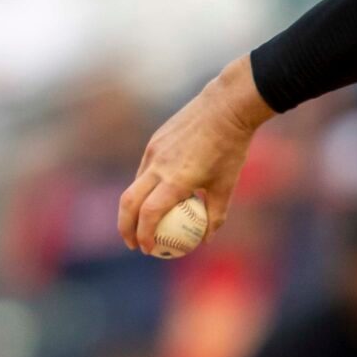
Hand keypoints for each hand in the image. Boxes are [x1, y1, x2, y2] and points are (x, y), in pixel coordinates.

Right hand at [118, 57, 272, 252]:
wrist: (225, 106)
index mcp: (176, 180)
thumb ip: (215, 215)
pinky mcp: (155, 141)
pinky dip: (144, 188)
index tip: (147, 249)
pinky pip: (144, 170)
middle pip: (129, 201)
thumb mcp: (226, 186)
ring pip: (135, 185)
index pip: (149, 214)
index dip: (144, 235)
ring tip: (141, 223)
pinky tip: (155, 195)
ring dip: (133, 207)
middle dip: (125, 226)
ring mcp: (154, 151)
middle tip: (133, 243)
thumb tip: (205, 240)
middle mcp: (159, 165)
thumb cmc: (231, 149)